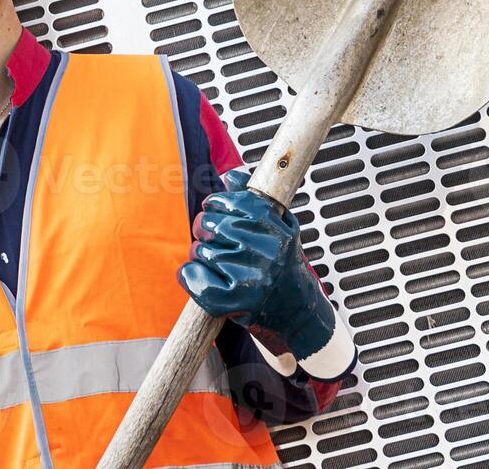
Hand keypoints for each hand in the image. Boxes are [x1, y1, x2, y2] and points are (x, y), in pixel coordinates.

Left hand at [177, 167, 338, 366]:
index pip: (228, 202)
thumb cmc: (284, 266)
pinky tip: (197, 276)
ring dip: (199, 254)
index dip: (215, 204)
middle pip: (211, 225)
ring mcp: (250, 277)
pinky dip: (189, 275)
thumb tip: (231, 176)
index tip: (215, 210)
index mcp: (274, 226)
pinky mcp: (235, 302)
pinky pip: (195, 278)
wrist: (299, 312)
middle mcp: (265, 250)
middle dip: (204, 229)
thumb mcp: (280, 227)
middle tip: (210, 238)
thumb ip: (254, 199)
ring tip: (214, 262)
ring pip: (201, 251)